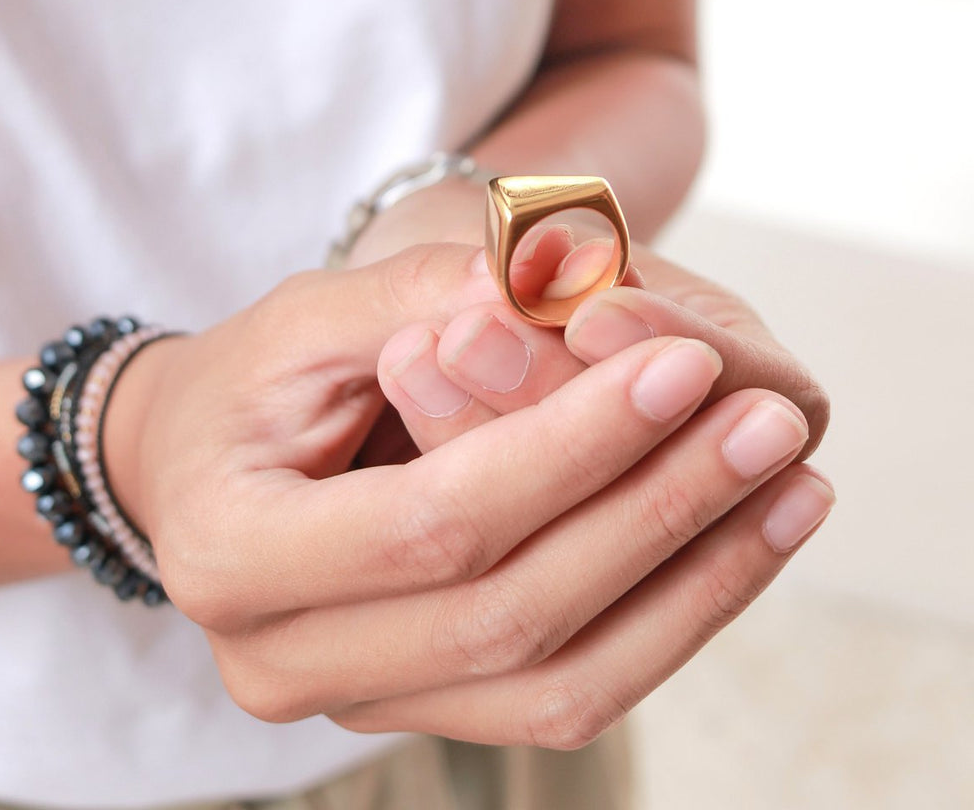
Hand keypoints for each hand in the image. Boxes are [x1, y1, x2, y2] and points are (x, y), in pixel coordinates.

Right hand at [103, 242, 831, 748]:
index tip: (687, 365)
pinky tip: (739, 546)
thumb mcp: (311, 316)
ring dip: (691, 586)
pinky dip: (665, 623)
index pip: (436, 521)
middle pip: (510, 610)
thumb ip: (422, 298)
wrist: (204, 467)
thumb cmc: (250, 381)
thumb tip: (559, 290)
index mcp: (233, 554)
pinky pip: (564, 693)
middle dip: (656, 513)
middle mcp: (286, 661)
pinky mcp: (424, 705)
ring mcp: (359, 703)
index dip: (571, 446)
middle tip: (770, 426)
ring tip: (790, 492)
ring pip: (559, 680)